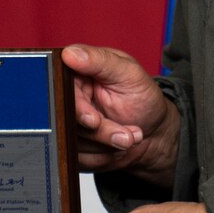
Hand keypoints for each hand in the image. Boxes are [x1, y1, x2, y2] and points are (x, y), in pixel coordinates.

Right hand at [62, 44, 178, 185]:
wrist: (153, 132)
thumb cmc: (143, 98)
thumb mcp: (129, 73)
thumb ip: (100, 61)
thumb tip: (70, 53)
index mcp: (76, 72)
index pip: (60, 90)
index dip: (77, 108)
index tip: (94, 120)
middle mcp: (68, 98)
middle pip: (67, 120)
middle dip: (100, 132)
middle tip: (127, 135)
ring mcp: (69, 123)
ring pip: (73, 142)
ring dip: (106, 145)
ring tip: (130, 136)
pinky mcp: (73, 145)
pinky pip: (78, 158)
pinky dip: (102, 157)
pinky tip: (118, 148)